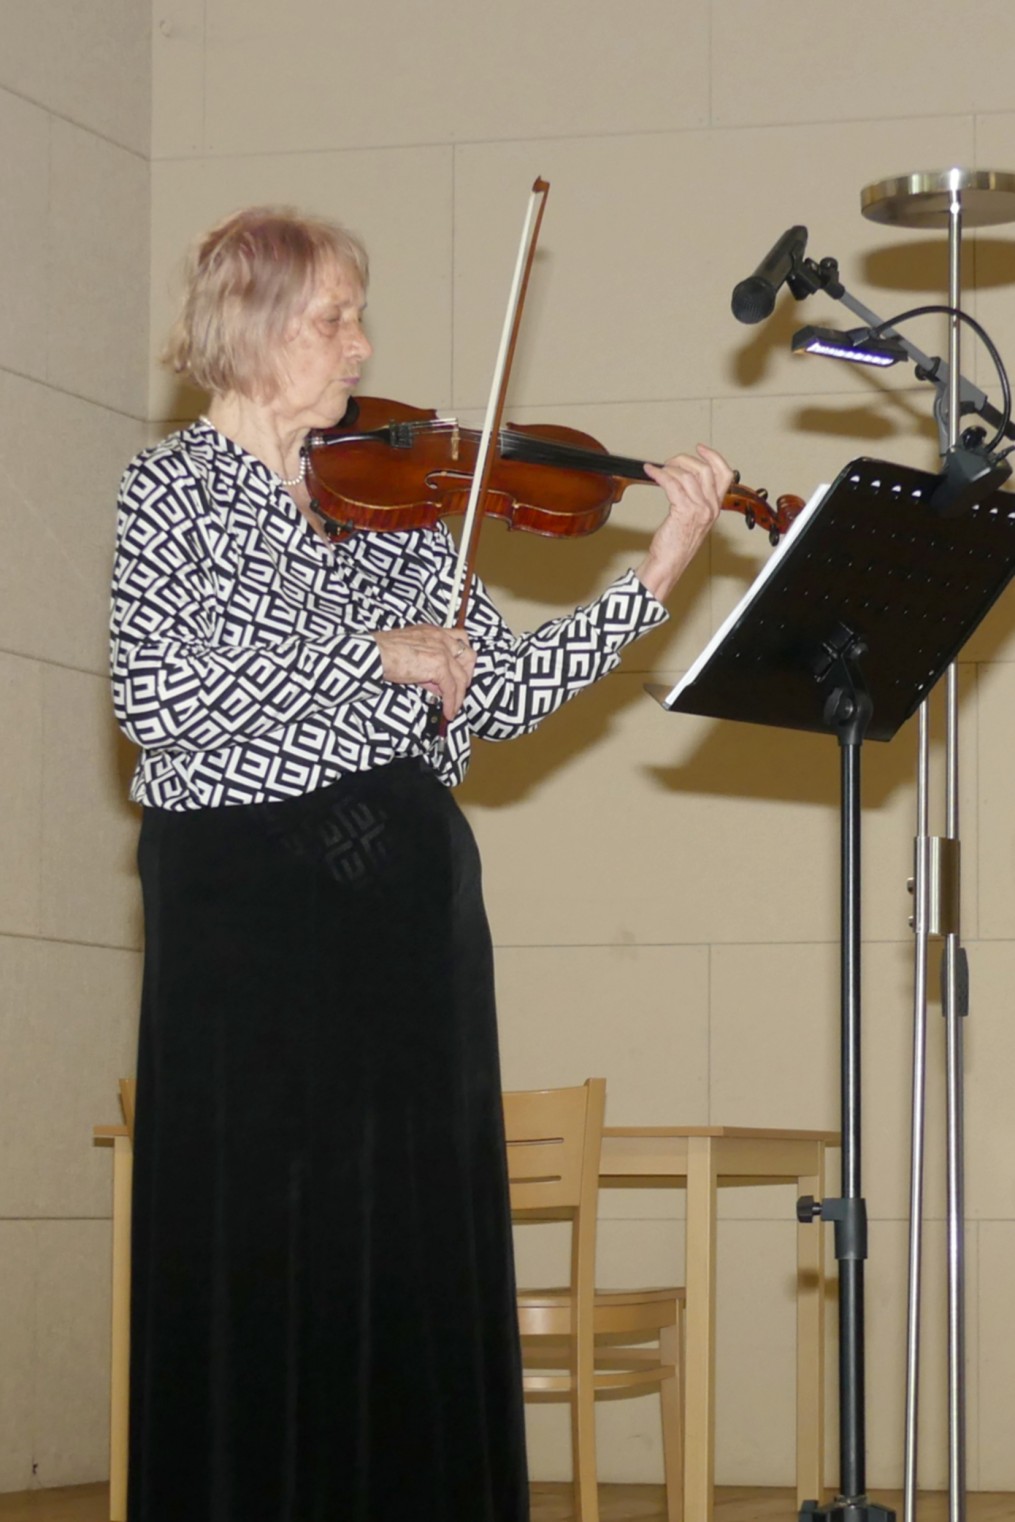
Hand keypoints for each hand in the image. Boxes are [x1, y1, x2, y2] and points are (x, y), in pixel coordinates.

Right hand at [373, 625, 476, 719]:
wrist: (374, 654)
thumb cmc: (384, 652)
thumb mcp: (411, 652)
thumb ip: (426, 664)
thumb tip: (436, 685)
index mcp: (434, 632)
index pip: (461, 639)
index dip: (463, 658)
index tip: (460, 672)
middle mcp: (441, 638)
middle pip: (469, 656)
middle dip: (466, 676)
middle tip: (459, 691)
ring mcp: (442, 651)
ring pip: (462, 677)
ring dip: (459, 696)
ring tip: (453, 709)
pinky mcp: (439, 665)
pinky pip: (451, 688)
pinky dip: (451, 703)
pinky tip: (447, 712)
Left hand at [636, 444, 734, 602]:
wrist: (669, 563)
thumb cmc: (676, 544)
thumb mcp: (694, 520)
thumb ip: (695, 500)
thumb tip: (681, 478)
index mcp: (716, 507)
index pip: (725, 475)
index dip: (714, 457)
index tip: (700, 448)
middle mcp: (711, 507)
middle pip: (705, 470)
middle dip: (685, 460)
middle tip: (670, 462)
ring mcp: (699, 509)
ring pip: (688, 475)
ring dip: (670, 468)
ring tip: (658, 470)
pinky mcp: (684, 511)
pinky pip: (672, 484)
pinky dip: (660, 474)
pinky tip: (651, 472)